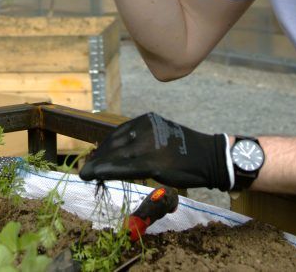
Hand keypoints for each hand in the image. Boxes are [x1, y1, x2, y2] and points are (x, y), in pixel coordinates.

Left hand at [79, 113, 231, 190]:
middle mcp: (145, 128)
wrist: (209, 157)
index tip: (95, 158)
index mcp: (147, 120)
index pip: (118, 133)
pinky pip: (124, 167)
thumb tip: (119, 150)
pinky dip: (107, 171)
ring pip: (116, 156)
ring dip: (98, 166)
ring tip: (86, 173)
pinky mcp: (153, 162)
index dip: (104, 147)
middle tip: (88, 168)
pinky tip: (95, 175)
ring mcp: (149, 144)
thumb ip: (141, 138)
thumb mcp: (161, 135)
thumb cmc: (185, 149)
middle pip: (114, 144)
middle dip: (99, 157)